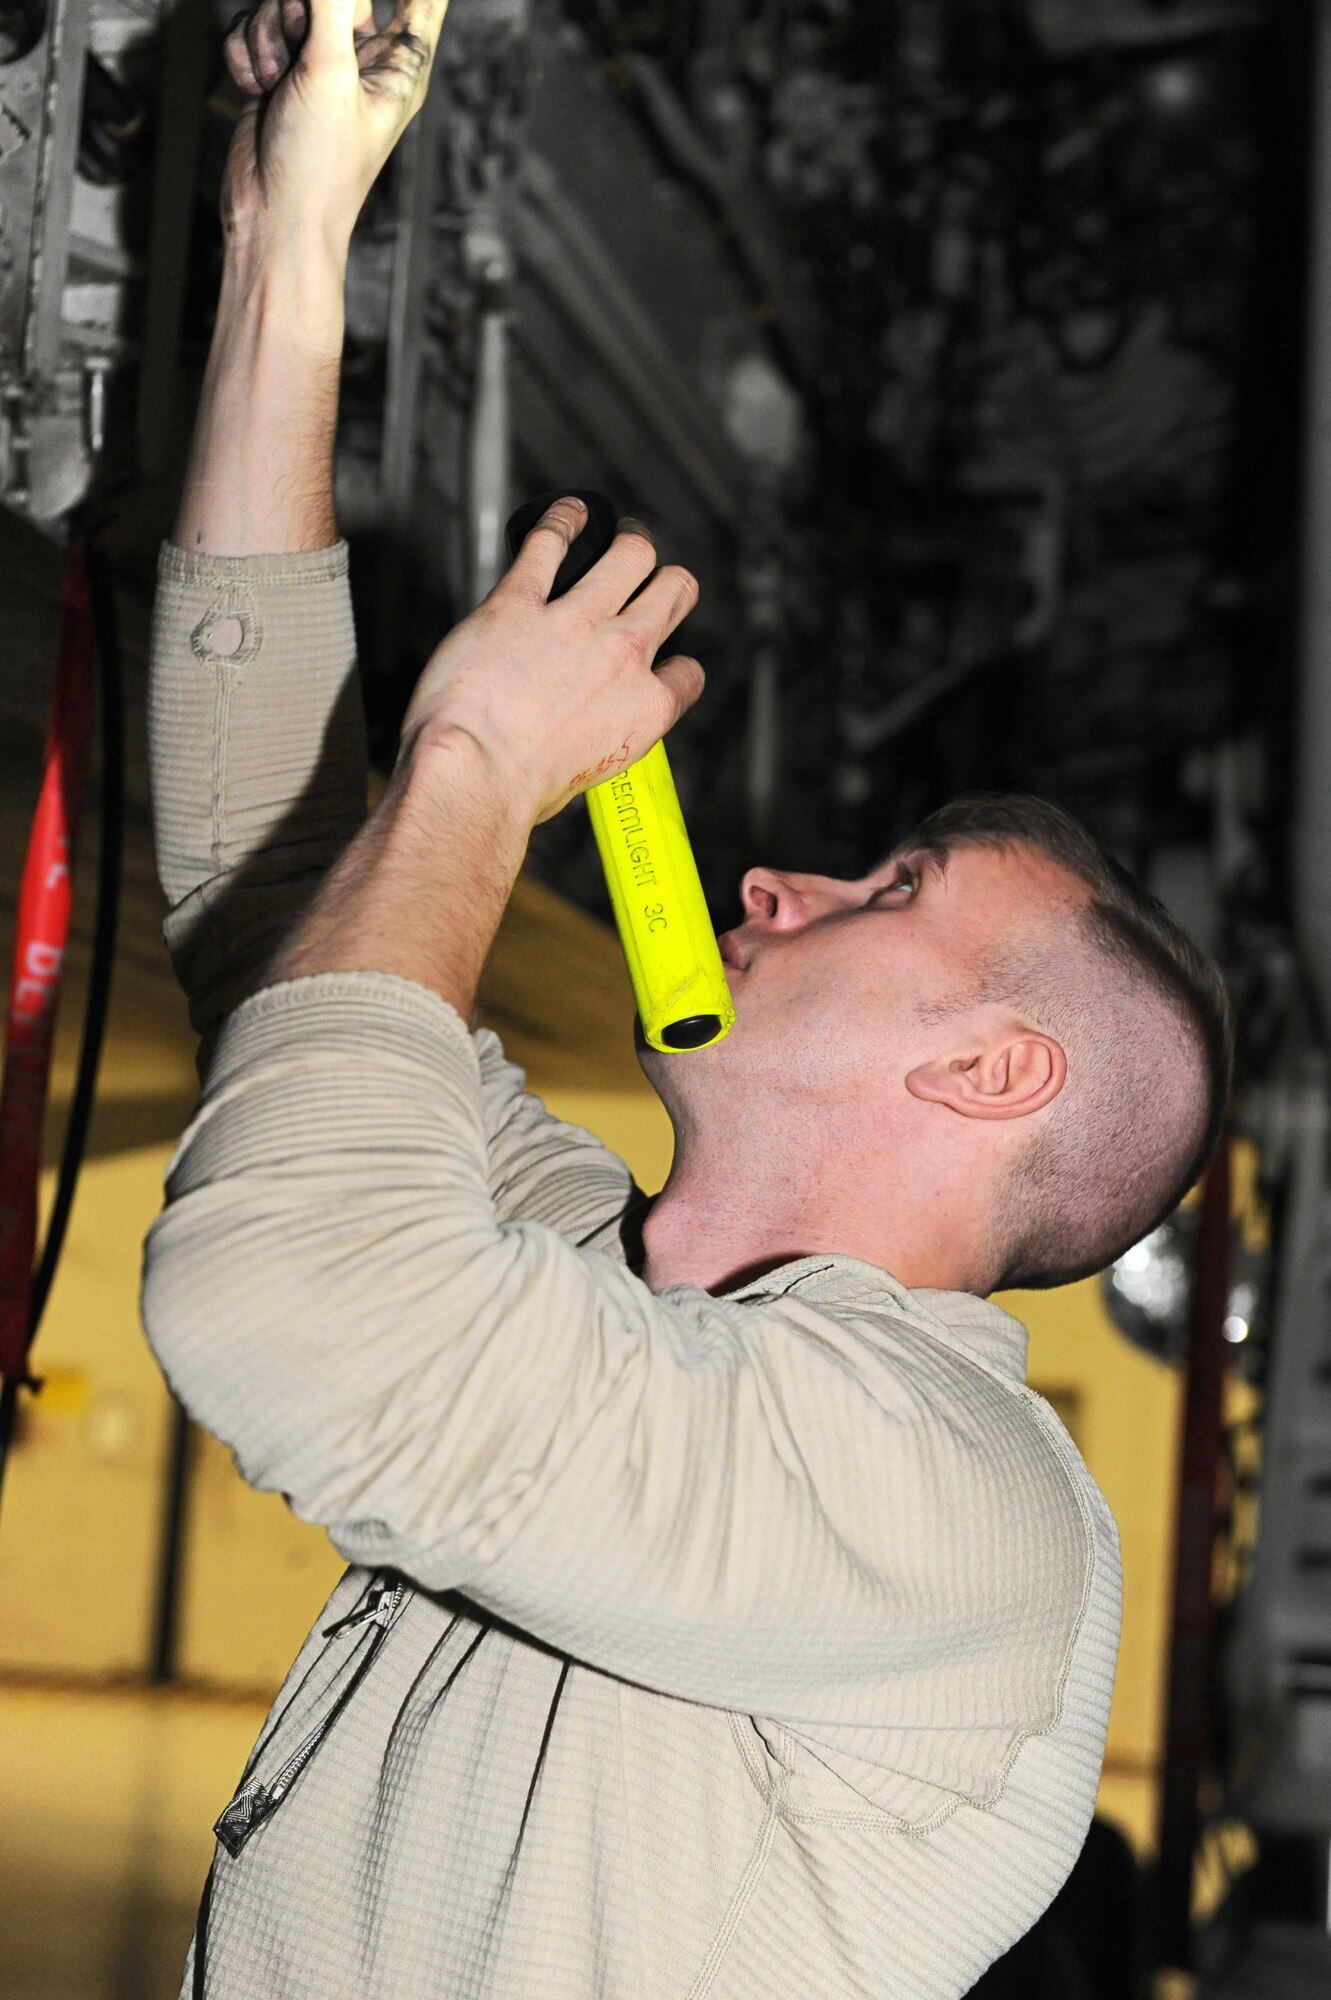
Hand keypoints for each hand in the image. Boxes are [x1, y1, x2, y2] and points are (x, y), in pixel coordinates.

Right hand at [220, 0, 448, 251]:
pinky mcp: (278, 70)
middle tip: (300, 37)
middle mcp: (363, 58)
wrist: (270, 220)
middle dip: (303, 8)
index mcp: (402, 63)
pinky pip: (254, 26)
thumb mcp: (328, 70)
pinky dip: (247, 54)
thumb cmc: (318, 167)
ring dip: (269, 34)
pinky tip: (254, 91)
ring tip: (275, 82)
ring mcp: (318, 62)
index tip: (362, 0)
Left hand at [398, 498, 704, 824]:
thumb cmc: (519, 791)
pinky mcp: (520, 601)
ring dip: (629, 540)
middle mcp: (623, 656)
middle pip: (671, 592)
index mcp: (645, 708)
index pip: (687, 672)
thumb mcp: (587, 776)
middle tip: (650, 571)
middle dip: (665, 579)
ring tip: (621, 532)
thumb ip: (597, 738)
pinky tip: (567, 514)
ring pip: (630, 555)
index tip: (660, 662)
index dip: (677, 665)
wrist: (477, 775)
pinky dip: (564, 520)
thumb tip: (579, 732)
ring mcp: (575, 622)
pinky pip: (550, 543)